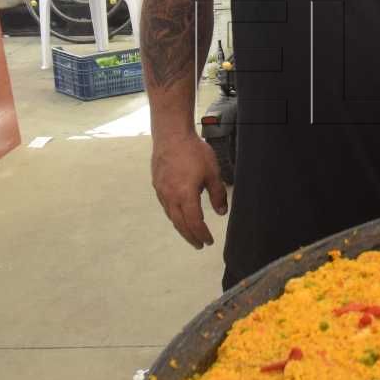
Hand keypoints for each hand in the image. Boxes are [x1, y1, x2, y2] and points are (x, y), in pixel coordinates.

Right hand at [152, 130, 227, 247]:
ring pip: (171, 216)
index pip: (194, 222)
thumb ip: (218, 194)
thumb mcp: (212, 173)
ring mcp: (161, 191)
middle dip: (190, 236)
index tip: (208, 241)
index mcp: (185, 195)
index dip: (202, 234)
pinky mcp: (157, 184)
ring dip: (181, 227)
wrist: (171, 135)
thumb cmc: (193, 151)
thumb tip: (221, 212)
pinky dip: (174, 215)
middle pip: (180, 224)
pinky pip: (166, 206)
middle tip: (198, 244)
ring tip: (190, 233)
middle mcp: (170, 196)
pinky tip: (179, 214)